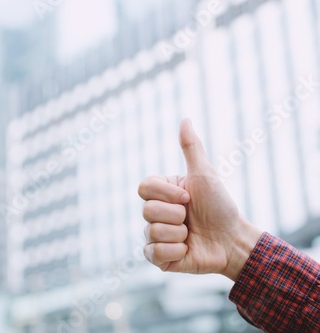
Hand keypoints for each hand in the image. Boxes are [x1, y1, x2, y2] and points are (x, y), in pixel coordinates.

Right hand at [138, 119, 261, 280]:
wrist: (233, 240)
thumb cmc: (219, 206)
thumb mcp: (205, 174)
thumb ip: (191, 148)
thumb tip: (185, 119)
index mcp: (160, 193)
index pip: (144, 187)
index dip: (167, 193)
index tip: (188, 197)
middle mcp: (154, 213)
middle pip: (147, 210)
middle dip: (177, 215)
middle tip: (191, 218)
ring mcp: (154, 235)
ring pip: (152, 231)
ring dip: (179, 233)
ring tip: (191, 235)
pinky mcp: (158, 257)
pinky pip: (153, 252)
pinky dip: (175, 251)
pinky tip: (186, 249)